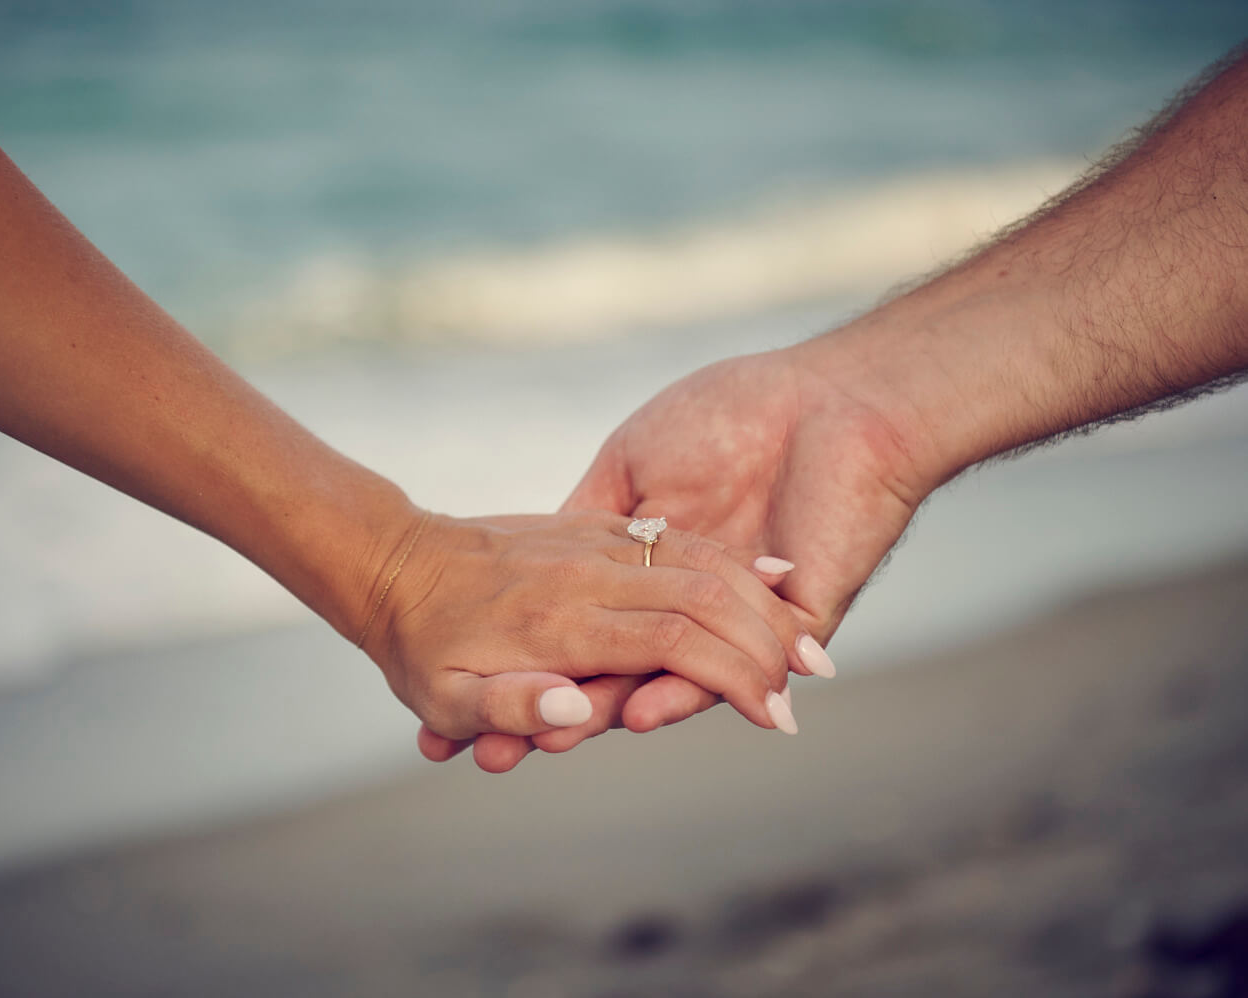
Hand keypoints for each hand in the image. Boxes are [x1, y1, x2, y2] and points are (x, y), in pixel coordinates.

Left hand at [359, 509, 807, 767]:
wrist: (393, 557)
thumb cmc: (418, 645)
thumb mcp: (443, 696)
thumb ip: (512, 707)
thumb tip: (574, 715)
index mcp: (563, 623)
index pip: (674, 646)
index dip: (733, 681)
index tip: (777, 717)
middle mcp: (589, 575)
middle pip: (702, 597)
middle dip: (766, 642)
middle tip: (814, 680)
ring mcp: (595, 541)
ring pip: (697, 558)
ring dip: (759, 596)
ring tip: (812, 635)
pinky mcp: (594, 521)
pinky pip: (673, 535)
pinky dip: (728, 557)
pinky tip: (772, 571)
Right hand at [421, 344, 928, 769]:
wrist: (834, 401)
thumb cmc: (728, 415)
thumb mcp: (630, 464)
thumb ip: (592, 516)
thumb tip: (534, 563)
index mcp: (649, 572)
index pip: (584, 634)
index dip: (531, 665)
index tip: (468, 697)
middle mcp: (689, 609)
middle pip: (613, 675)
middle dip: (551, 716)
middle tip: (490, 754)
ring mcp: (740, 628)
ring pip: (660, 687)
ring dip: (603, 718)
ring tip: (545, 746)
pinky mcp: (794, 632)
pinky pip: (730, 676)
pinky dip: (677, 698)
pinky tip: (632, 715)